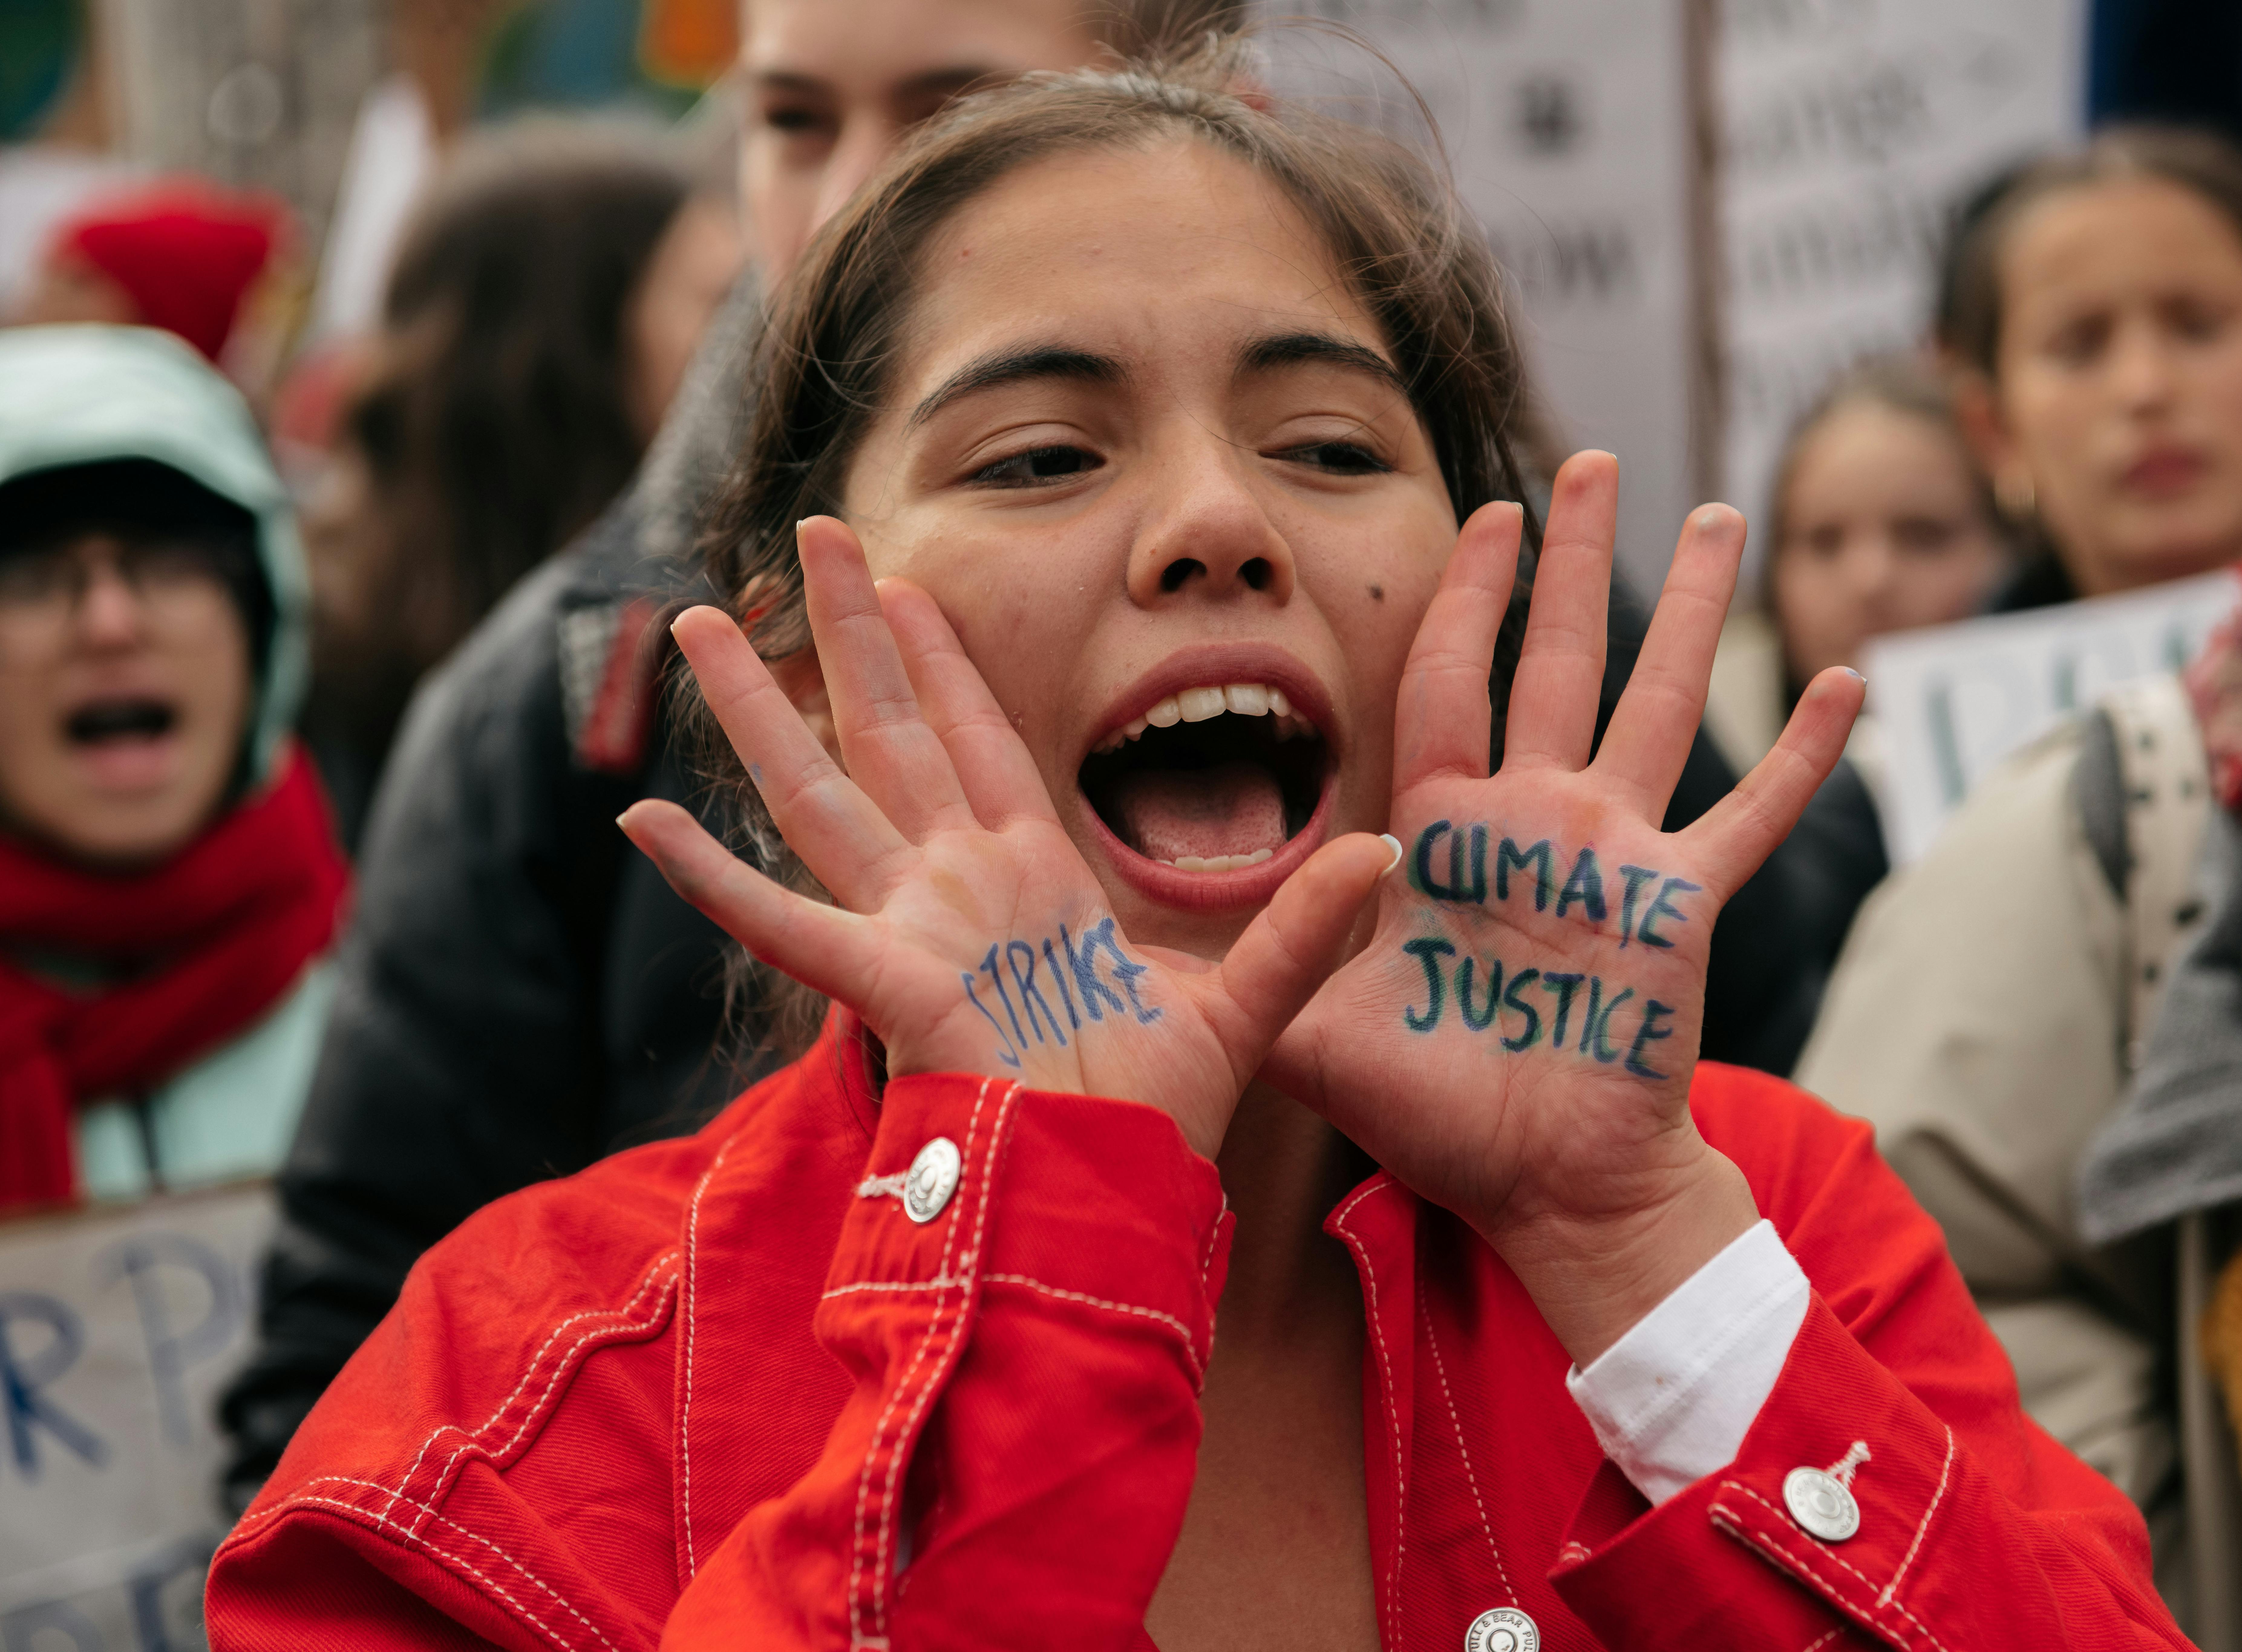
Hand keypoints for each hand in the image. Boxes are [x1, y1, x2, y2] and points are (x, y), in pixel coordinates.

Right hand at [620, 516, 1393, 1156]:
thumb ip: (1308, 923)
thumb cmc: (1164, 1114)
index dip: (939, 656)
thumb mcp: (1251, 1000)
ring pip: (819, 792)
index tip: (903, 582)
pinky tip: (645, 820)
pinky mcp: (887, 983)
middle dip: (849, 632)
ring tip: (699, 623)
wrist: (1119, 1198)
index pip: (974, 736)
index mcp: (1031, 877)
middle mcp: (958, 885)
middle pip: (890, 728)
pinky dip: (711, 879)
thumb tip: (1388, 855)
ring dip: (761, 709)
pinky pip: (781, 921)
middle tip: (812, 532)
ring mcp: (913, 927)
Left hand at [1264, 453, 1861, 1362]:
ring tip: (1720, 516)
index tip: (1488, 516)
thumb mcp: (1315, 1034)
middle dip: (1571, 559)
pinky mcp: (1680, 906)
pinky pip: (1750, 817)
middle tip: (1585, 461)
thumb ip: (1257, 974)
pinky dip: (1801, 758)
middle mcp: (1536, 818)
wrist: (1536, 1185)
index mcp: (1450, 830)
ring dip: (1690, 611)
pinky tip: (1848, 687)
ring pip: (1657, 703)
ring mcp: (1617, 853)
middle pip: (1556, 657)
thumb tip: (1144, 948)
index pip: (1452, 679)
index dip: (1466, 596)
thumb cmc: (1434, 1113)